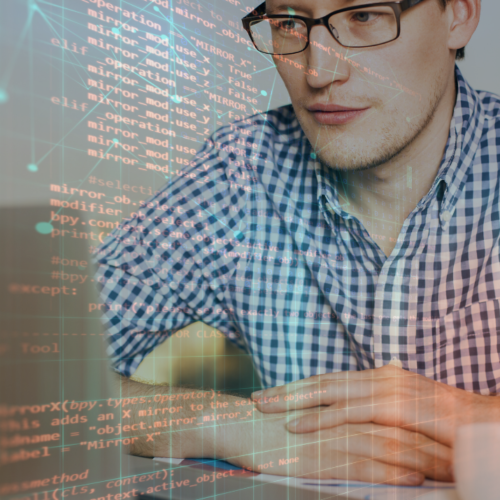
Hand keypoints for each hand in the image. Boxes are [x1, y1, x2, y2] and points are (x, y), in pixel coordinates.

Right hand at [221, 403, 452, 483]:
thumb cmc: (276, 421)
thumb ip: (338, 405)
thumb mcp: (310, 407)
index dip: (423, 423)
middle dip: (433, 440)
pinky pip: (366, 466)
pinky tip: (413, 480)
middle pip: (399, 426)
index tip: (448, 434)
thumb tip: (361, 404)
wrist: (243, 426)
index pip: (393, 411)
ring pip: (389, 445)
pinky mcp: (326, 456)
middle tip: (460, 451)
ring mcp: (336, 435)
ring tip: (451, 469)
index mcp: (345, 403)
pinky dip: (392, 473)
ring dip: (422, 458)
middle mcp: (345, 416)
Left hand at [251, 365, 499, 447]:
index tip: (274, 394)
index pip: (331, 380)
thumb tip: (357, 407)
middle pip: (323, 381)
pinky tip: (297, 425)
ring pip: (330, 391)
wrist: (485, 425)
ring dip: (294, 399)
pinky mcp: (396, 407)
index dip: (301, 387)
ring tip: (265, 407)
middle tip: (257, 397)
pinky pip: (350, 413)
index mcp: (378, 379)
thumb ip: (379, 410)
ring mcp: (387, 389)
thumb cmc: (444, 425)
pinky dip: (321, 418)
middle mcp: (379, 377)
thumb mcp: (406, 414)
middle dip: (287, 390)